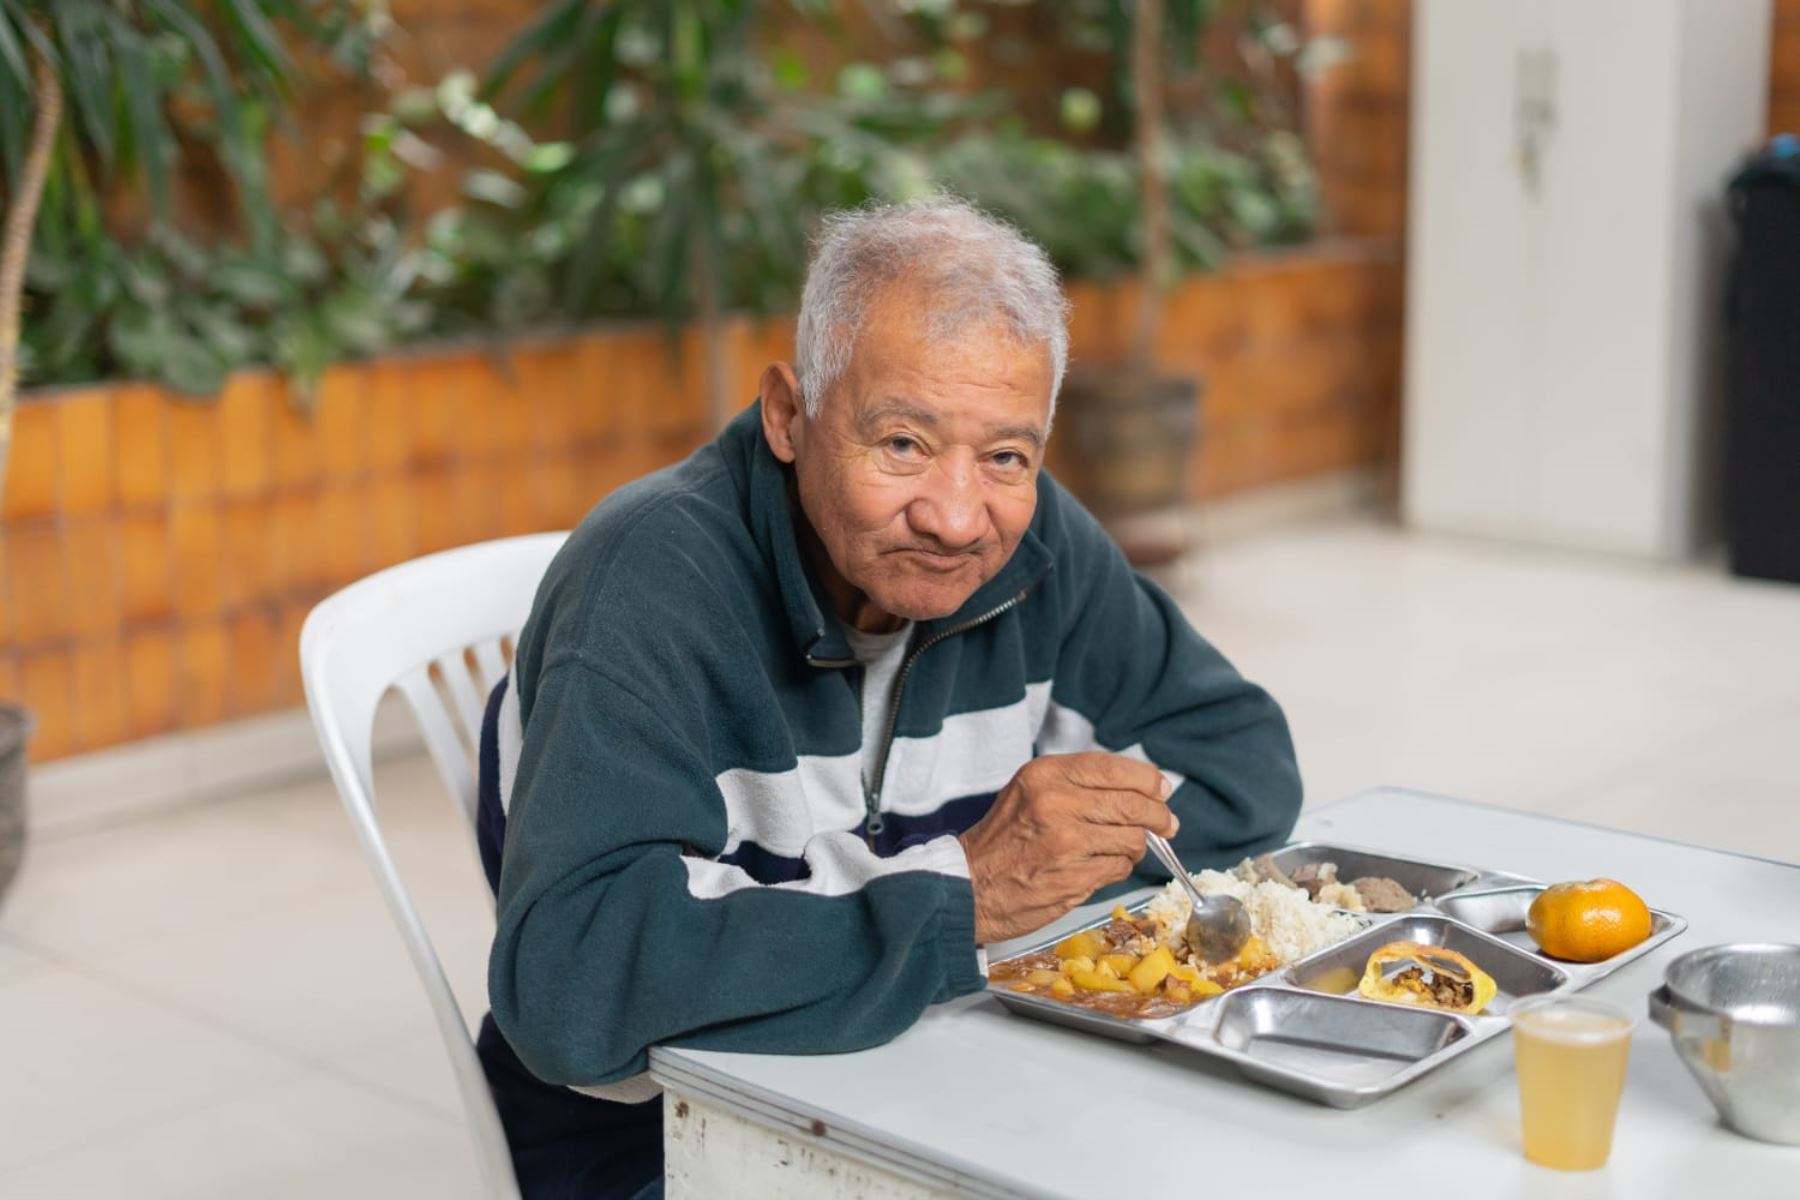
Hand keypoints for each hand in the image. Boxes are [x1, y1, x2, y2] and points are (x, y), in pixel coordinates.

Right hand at [957, 752, 1176, 943]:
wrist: (969, 885)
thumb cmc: (1003, 839)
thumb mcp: (1030, 792)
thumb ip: (1078, 785)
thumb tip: (1141, 788)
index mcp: (1046, 775)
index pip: (1114, 768)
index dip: (1147, 779)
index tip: (1161, 789)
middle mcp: (1056, 803)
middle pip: (1133, 804)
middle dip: (1159, 816)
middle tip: (1167, 824)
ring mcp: (1066, 842)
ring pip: (1131, 838)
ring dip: (1136, 846)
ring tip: (1123, 848)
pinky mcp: (1074, 878)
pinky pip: (1119, 868)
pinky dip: (1118, 867)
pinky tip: (1100, 866)